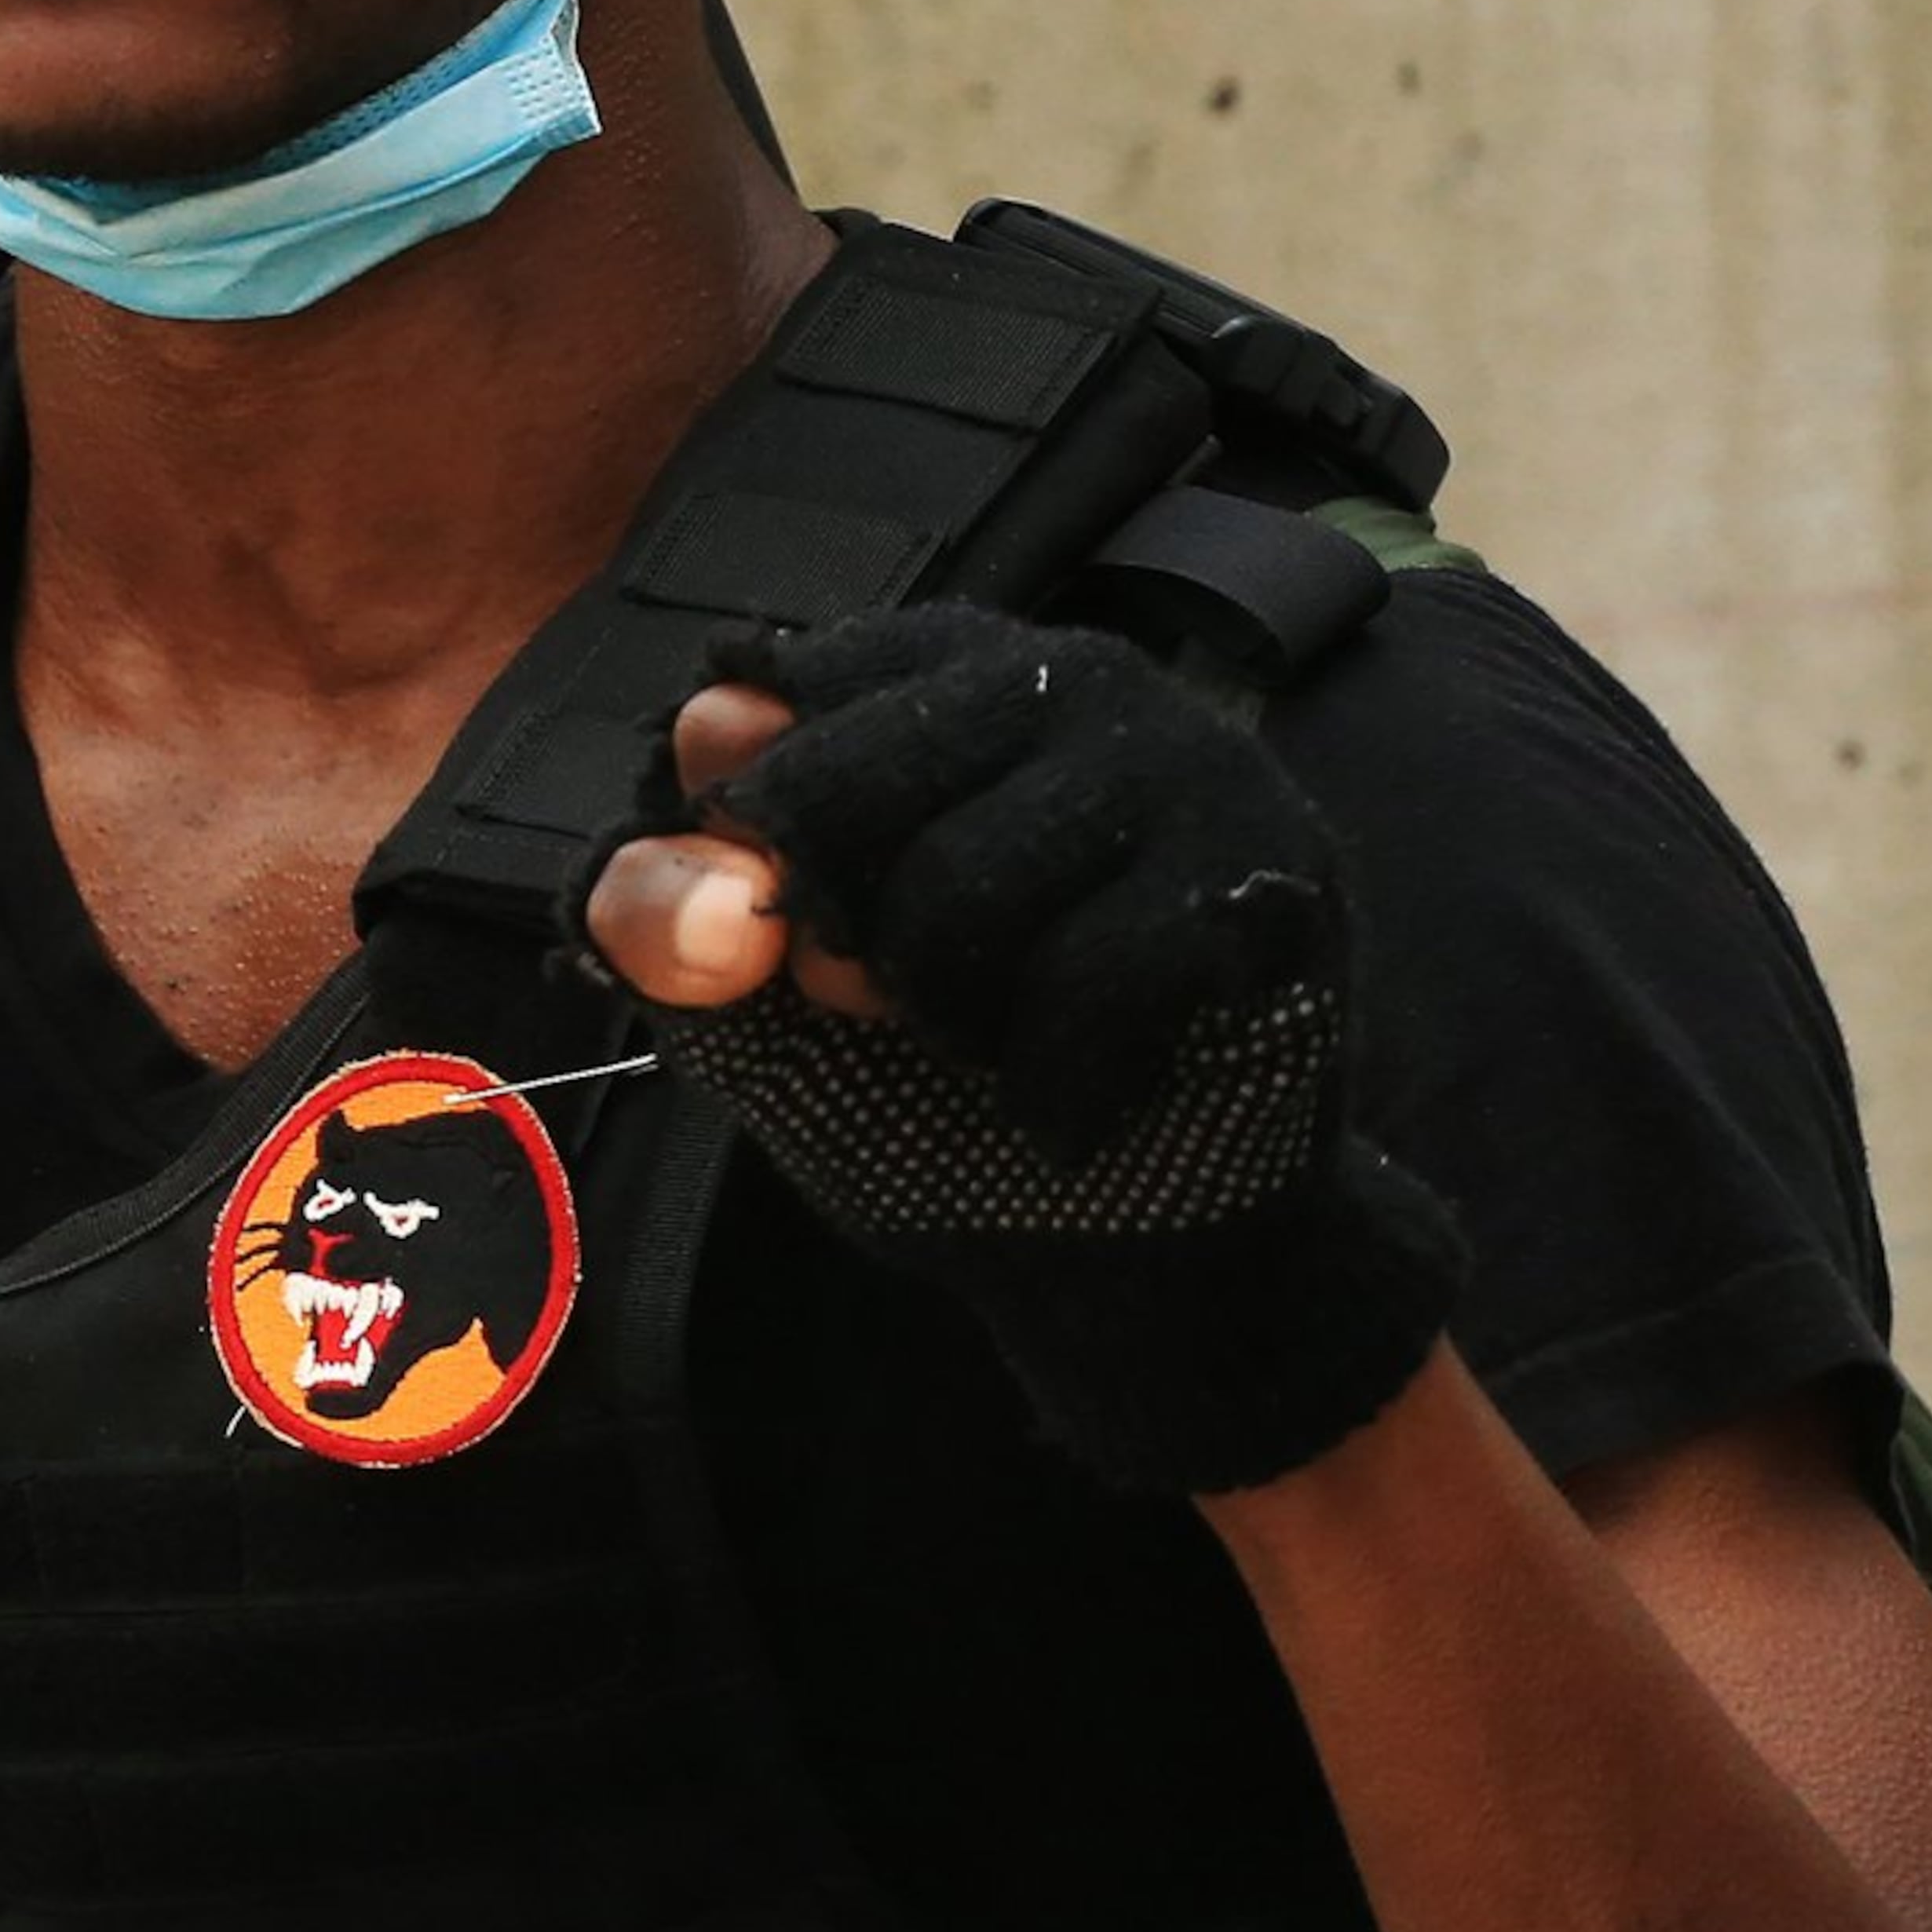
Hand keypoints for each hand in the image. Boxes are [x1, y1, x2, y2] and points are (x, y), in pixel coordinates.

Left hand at [579, 606, 1462, 1496]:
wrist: (1125, 1255)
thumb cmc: (933, 1098)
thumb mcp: (755, 1008)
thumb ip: (672, 923)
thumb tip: (708, 889)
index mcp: (928, 676)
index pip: (757, 709)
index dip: (738, 851)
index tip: (778, 935)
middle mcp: (1063, 680)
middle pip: (841, 789)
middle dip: (836, 945)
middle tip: (895, 1010)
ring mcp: (1183, 764)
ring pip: (958, 890)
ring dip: (944, 1023)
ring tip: (995, 1047)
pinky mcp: (1259, 881)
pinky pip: (1082, 982)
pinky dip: (1045, 1088)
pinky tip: (1069, 1108)